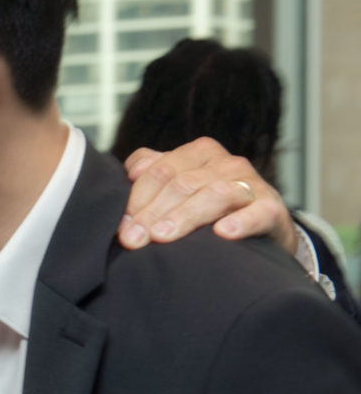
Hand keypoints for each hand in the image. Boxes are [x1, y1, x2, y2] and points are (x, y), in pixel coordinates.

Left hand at [119, 136, 295, 252]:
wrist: (261, 228)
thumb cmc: (208, 208)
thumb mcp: (178, 186)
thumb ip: (151, 174)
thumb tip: (128, 176)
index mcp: (198, 153)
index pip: (159, 170)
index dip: (136, 199)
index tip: (120, 227)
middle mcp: (226, 164)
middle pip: (182, 184)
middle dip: (152, 213)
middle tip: (132, 240)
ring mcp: (251, 185)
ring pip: (214, 195)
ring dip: (185, 216)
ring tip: (163, 236)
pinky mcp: (273, 209)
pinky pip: (259, 212)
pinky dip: (242, 222)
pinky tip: (223, 233)